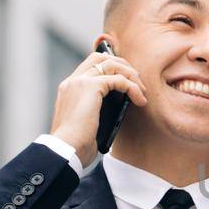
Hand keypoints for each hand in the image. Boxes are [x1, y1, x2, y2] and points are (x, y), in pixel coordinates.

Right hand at [49, 41, 147, 166]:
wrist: (66, 150)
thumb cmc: (76, 145)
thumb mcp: (86, 122)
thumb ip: (95, 109)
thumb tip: (118, 107)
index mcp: (68, 89)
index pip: (90, 66)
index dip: (111, 68)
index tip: (126, 80)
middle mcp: (72, 81)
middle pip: (101, 57)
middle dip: (122, 65)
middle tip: (137, 83)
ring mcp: (79, 82)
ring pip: (111, 63)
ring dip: (130, 75)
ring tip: (142, 92)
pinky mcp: (90, 87)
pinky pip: (119, 79)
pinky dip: (133, 88)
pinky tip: (140, 100)